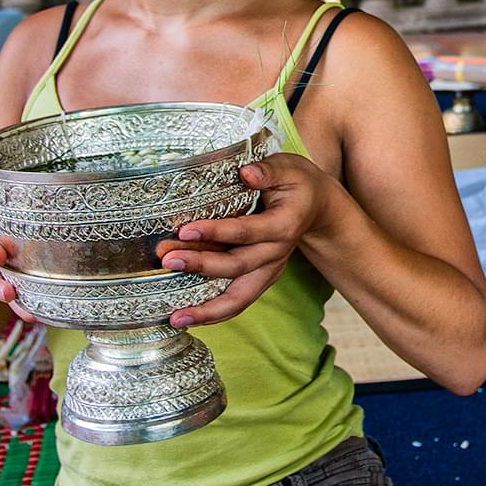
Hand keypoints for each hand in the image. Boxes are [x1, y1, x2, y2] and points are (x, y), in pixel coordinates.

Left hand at [158, 153, 337, 327]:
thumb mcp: (288, 167)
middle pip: (237, 266)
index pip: (246, 231)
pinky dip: (214, 313)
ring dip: (207, 308)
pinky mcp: (261, 278)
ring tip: (176, 317)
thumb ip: (268, 170)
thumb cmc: (297, 183)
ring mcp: (270, 269)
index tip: (185, 230)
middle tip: (168, 261)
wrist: (317, 206)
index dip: (216, 232)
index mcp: (284, 225)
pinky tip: (188, 318)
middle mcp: (277, 252)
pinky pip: (238, 301)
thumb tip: (246, 173)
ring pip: (239, 297)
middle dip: (201, 266)